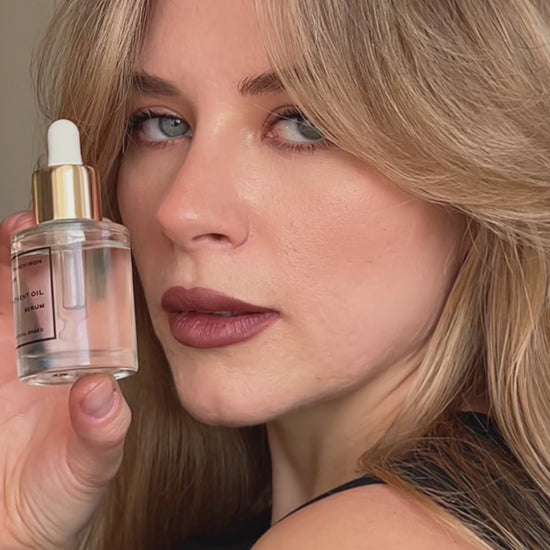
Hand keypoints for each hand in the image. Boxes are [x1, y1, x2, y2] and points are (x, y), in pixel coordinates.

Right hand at [0, 213, 131, 548]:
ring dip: (3, 263)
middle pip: (33, 289)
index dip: (81, 272)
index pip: (83, 307)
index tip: (80, 241)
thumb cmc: (61, 496)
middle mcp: (37, 356)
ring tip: (11, 234)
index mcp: (75, 365)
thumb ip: (101, 431)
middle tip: (31, 224)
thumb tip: (102, 393)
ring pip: (0, 296)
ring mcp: (0, 360)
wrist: (14, 529)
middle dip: (31, 250)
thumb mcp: (91, 465)